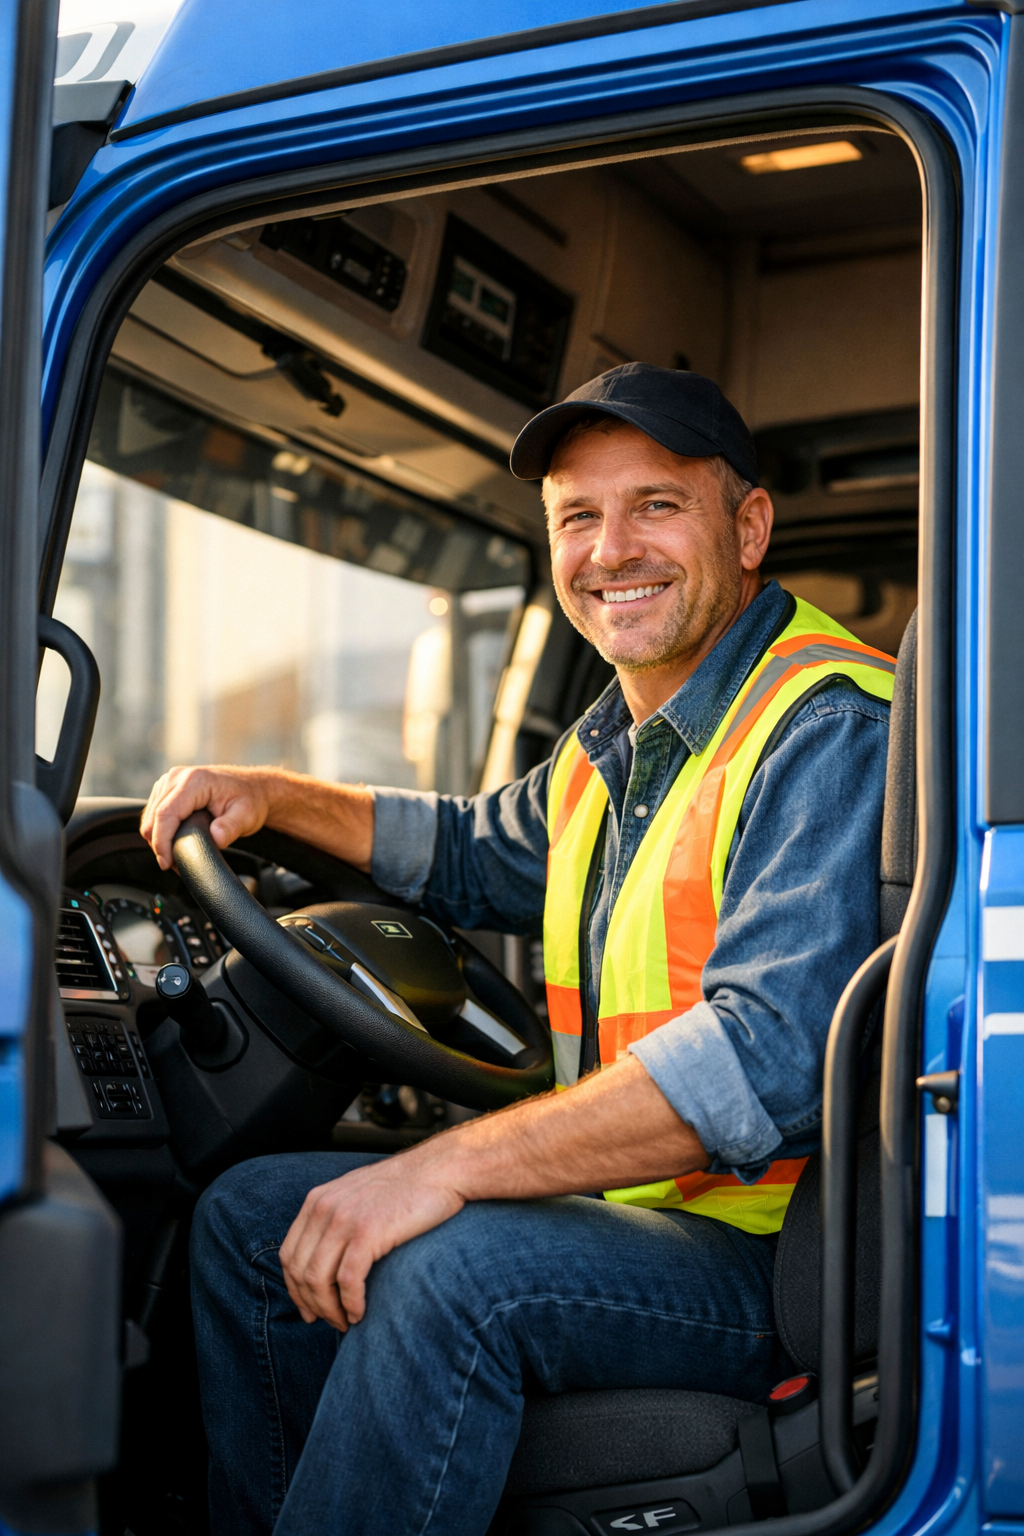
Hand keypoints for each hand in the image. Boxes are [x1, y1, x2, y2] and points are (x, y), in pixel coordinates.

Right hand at [141, 764, 273, 869]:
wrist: (253, 788)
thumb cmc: (250, 800)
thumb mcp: (247, 816)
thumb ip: (231, 827)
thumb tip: (217, 837)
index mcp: (195, 781)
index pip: (165, 813)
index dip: (162, 841)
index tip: (167, 862)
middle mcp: (178, 776)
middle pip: (154, 816)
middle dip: (159, 844)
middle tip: (173, 865)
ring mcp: (170, 781)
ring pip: (151, 816)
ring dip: (157, 838)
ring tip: (175, 856)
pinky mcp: (168, 788)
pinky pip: (154, 812)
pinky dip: (159, 830)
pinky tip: (173, 842)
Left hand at [278, 1154, 464, 1329]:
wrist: (440, 1169)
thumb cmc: (405, 1188)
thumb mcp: (356, 1195)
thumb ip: (334, 1218)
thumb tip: (324, 1260)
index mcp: (318, 1200)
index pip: (289, 1255)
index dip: (295, 1290)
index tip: (310, 1310)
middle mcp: (324, 1208)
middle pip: (300, 1271)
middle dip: (312, 1305)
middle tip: (331, 1321)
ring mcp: (344, 1219)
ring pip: (318, 1280)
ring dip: (330, 1310)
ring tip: (346, 1321)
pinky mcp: (368, 1232)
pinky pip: (347, 1280)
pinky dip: (350, 1304)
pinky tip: (360, 1313)